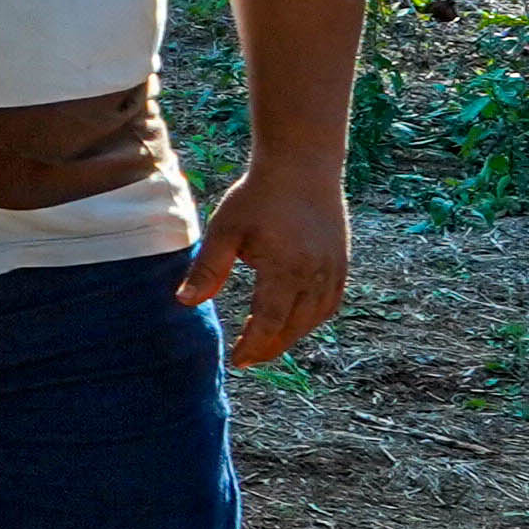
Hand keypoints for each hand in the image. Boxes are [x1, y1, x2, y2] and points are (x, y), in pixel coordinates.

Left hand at [184, 160, 350, 367]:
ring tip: (266, 345)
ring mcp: (334, 270)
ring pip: (315, 318)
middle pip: (295, 326)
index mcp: (286, 269)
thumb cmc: (257, 197)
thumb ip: (207, 269)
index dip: (254, 346)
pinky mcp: (342, 263)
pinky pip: (329, 303)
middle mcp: (316, 275)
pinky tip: (293, 322)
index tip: (238, 361)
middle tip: (249, 359)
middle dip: (271, 347)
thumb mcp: (224, 230)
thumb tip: (186, 303)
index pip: (270, 322)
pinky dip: (311, 319)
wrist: (302, 167)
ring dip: (292, 336)